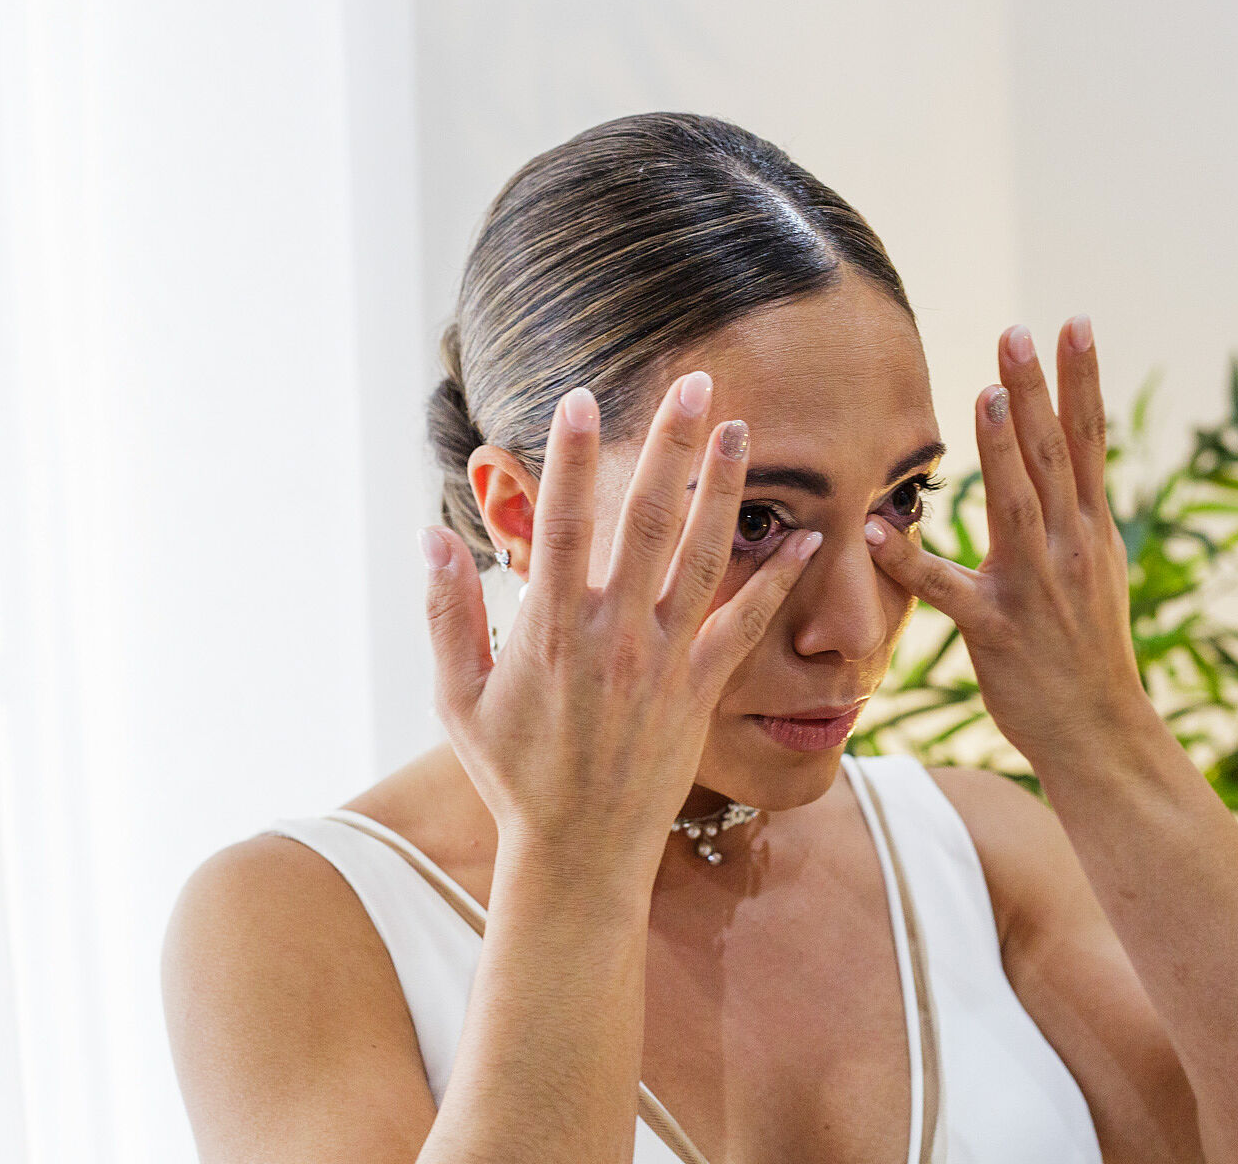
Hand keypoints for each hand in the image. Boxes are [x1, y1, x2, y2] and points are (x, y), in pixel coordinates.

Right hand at [418, 373, 820, 873]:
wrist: (577, 855)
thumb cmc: (512, 774)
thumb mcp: (457, 698)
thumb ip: (445, 613)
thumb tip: (432, 534)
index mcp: (547, 632)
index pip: (560, 525)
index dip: (570, 458)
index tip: (582, 397)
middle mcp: (610, 637)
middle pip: (644, 522)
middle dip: (668, 447)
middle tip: (692, 383)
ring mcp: (662, 663)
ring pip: (699, 558)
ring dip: (722, 490)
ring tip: (739, 429)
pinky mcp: (700, 692)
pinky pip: (745, 626)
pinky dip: (777, 582)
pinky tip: (806, 538)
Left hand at [864, 319, 1154, 767]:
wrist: (1099, 729)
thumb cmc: (1086, 646)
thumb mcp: (1095, 567)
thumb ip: (1071, 510)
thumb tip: (1063, 456)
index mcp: (1092, 527)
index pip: (1089, 438)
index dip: (1083, 379)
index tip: (1074, 322)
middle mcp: (1071, 547)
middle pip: (1054, 455)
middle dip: (1037, 390)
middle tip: (1017, 331)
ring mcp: (1035, 588)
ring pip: (1016, 507)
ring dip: (1002, 451)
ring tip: (985, 394)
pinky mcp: (995, 630)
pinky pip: (948, 591)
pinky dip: (914, 563)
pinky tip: (882, 529)